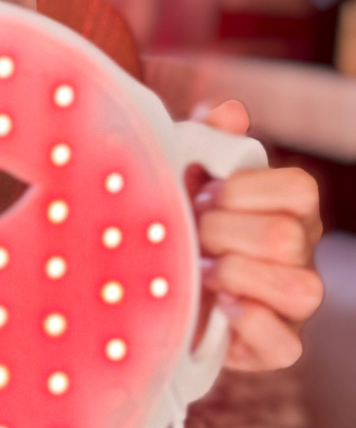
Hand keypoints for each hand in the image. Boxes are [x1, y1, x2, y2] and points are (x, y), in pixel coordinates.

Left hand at [193, 100, 323, 369]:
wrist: (158, 274)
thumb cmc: (182, 214)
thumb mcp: (187, 169)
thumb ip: (208, 137)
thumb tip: (231, 113)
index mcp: (288, 208)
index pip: (300, 189)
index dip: (246, 189)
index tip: (206, 190)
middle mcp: (301, 254)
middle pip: (288, 237)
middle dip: (224, 229)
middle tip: (193, 230)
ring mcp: (293, 304)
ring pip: (300, 289)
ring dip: (235, 272)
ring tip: (201, 267)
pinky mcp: (275, 346)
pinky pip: (287, 346)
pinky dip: (248, 322)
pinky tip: (217, 302)